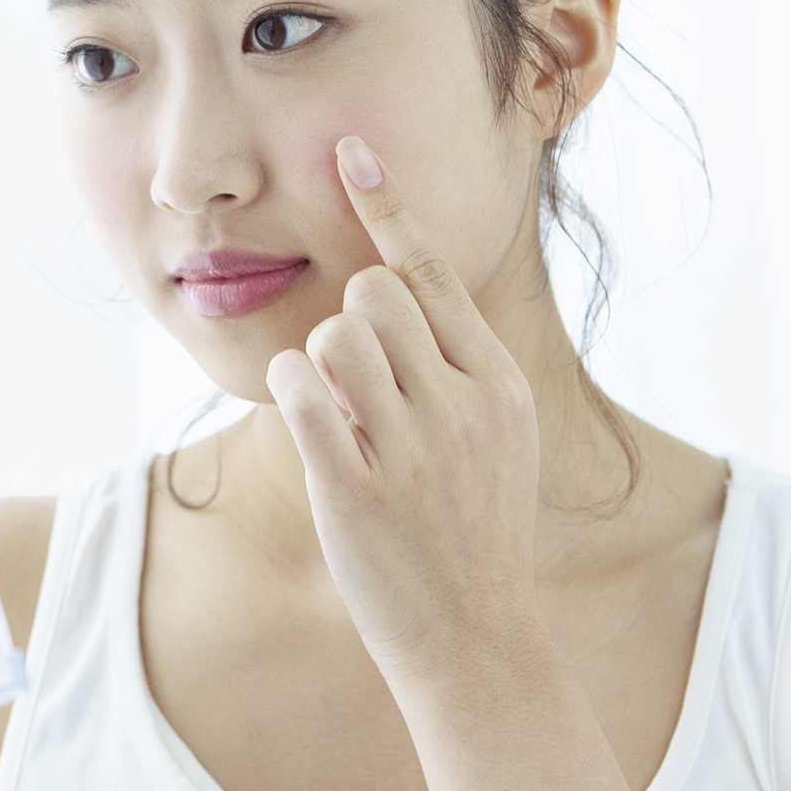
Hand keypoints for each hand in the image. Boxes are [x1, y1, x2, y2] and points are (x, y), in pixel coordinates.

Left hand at [265, 136, 544, 689]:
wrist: (474, 638)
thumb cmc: (471, 531)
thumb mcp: (495, 439)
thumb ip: (454, 368)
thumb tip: (386, 293)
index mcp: (498, 384)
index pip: (433, 273)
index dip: (388, 208)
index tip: (351, 152)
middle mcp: (463, 405)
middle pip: (371, 293)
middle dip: (347, 324)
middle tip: (361, 389)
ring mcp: (413, 448)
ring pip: (332, 335)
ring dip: (319, 364)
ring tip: (346, 418)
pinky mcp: (357, 488)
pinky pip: (301, 391)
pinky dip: (291, 391)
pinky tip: (310, 418)